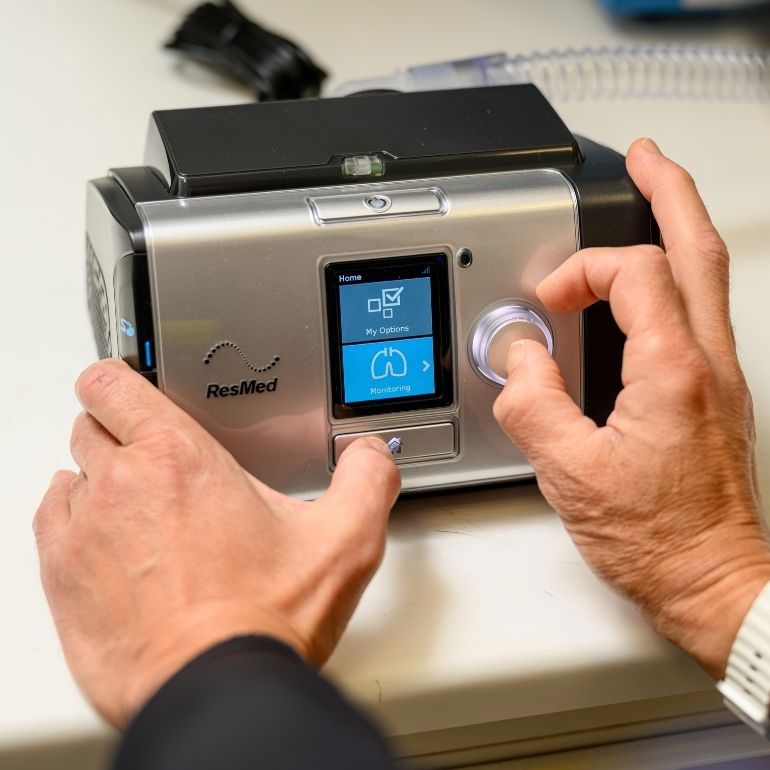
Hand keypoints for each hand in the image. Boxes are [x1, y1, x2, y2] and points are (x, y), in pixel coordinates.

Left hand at [34, 360, 399, 726]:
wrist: (217, 688)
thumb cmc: (265, 618)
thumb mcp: (343, 541)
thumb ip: (366, 480)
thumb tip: (372, 453)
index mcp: (181, 459)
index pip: (112, 384)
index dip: (118, 380)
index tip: (133, 392)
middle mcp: (123, 484)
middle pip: (91, 426)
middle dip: (119, 435)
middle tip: (158, 465)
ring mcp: (85, 530)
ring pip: (74, 476)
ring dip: (102, 484)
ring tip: (143, 515)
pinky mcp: (62, 576)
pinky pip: (53, 522)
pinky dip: (76, 523)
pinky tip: (113, 545)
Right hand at [494, 138, 769, 677]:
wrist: (716, 583)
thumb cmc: (658, 539)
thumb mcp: (571, 474)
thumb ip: (533, 404)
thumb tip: (517, 359)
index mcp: (673, 371)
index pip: (632, 274)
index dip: (580, 272)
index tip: (546, 303)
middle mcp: (707, 364)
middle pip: (697, 249)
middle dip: (670, 191)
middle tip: (644, 159)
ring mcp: (718, 377)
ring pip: (706, 277)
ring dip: (677, 227)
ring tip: (652, 198)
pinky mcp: (712, 396)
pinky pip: (698, 315)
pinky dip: (673, 280)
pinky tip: (646, 289)